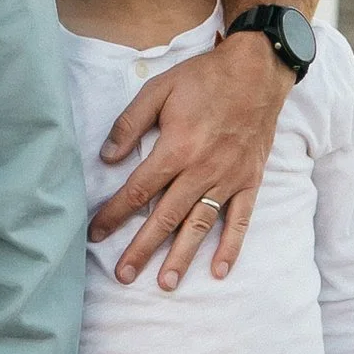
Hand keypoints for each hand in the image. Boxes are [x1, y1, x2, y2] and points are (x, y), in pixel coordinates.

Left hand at [92, 25, 287, 287]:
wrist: (257, 71)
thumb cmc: (203, 78)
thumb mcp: (158, 89)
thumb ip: (130, 124)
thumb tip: (107, 158)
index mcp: (176, 149)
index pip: (138, 190)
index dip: (114, 214)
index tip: (95, 233)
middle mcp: (202, 170)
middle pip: (165, 217)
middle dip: (142, 248)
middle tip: (124, 275)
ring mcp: (228, 179)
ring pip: (200, 225)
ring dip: (182, 256)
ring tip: (166, 283)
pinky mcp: (250, 181)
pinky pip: (240, 220)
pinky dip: (231, 246)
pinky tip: (220, 270)